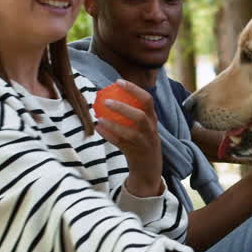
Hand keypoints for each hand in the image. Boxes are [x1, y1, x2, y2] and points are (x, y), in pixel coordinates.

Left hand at [95, 80, 163, 196]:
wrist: (149, 170)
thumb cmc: (142, 142)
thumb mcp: (143, 126)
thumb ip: (132, 112)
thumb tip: (108, 94)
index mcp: (153, 119)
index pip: (147, 100)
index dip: (134, 89)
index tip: (118, 81)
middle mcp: (151, 131)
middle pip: (141, 116)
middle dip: (123, 107)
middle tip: (105, 101)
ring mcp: (145, 144)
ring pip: (132, 133)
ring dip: (115, 124)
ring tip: (99, 118)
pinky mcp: (137, 155)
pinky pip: (121, 145)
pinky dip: (110, 136)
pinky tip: (98, 129)